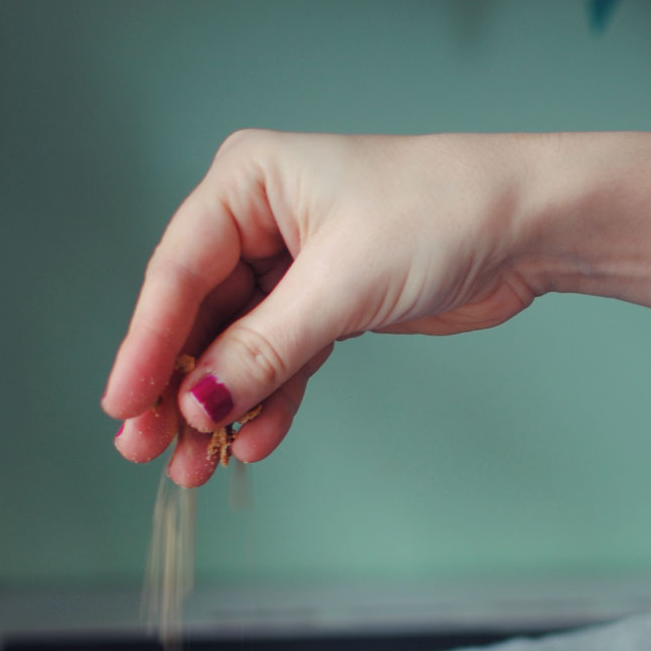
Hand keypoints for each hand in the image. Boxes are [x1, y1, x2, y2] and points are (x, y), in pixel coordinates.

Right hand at [103, 131, 544, 484]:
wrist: (527, 226)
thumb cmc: (440, 215)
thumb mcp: (341, 286)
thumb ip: (266, 349)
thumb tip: (200, 400)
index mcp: (247, 184)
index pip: (178, 274)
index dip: (146, 345)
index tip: (122, 406)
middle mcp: (262, 221)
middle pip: (200, 316)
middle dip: (177, 387)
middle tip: (148, 450)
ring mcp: (296, 268)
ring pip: (241, 348)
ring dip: (222, 407)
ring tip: (196, 466)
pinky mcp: (331, 307)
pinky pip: (286, 362)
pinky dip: (272, 402)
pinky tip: (255, 441)